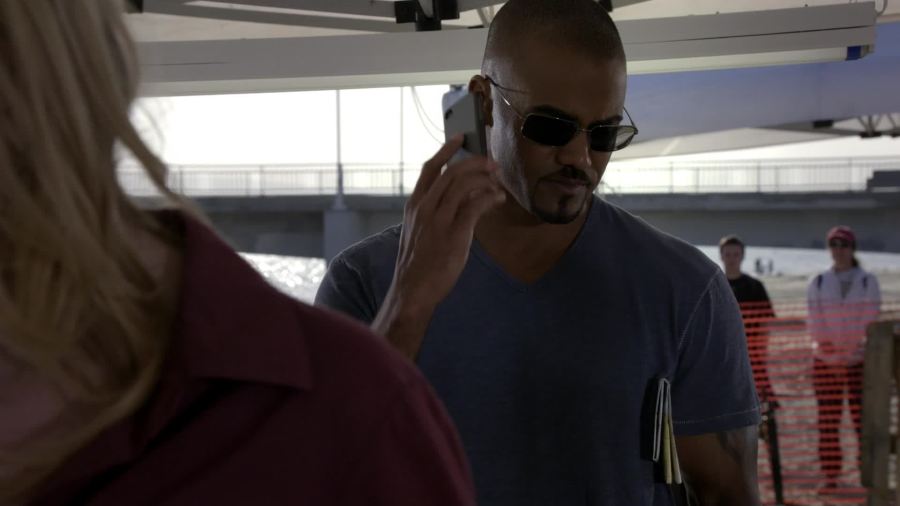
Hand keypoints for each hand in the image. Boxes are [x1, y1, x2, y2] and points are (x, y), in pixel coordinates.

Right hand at [372, 136, 505, 358]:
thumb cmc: (418, 263)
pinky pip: (475, 205)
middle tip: (492, 164)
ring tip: (498, 184)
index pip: (430, 168)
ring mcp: (438, 220)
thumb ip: (436, 212)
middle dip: (475, 163)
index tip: (460, 138)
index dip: (446, 150)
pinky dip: (489, 198)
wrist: (413, 289)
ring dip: (485, 179)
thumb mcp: (419, 231)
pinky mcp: (454, 234)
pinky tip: (497, 200)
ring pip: (464, 184)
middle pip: (452, 172)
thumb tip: (463, 197)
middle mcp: (425, 207)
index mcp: (414, 205)